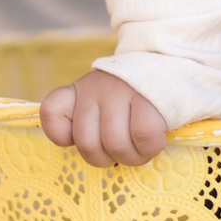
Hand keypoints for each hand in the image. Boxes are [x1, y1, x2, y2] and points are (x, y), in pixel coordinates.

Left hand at [39, 71, 167, 167]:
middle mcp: (94, 89)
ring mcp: (119, 91)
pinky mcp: (147, 98)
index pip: (51, 112)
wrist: (168, 61)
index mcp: (78, 91)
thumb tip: (91, 151)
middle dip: (106, 159)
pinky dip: (150, 147)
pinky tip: (155, 139)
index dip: (63, 135)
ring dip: (131, 157)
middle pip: (87, 143)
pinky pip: (143, 136)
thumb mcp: (102, 100)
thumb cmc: (134, 95)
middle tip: (121, 151)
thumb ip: (89, 120)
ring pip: (115, 144)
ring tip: (140, 149)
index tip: (85, 137)